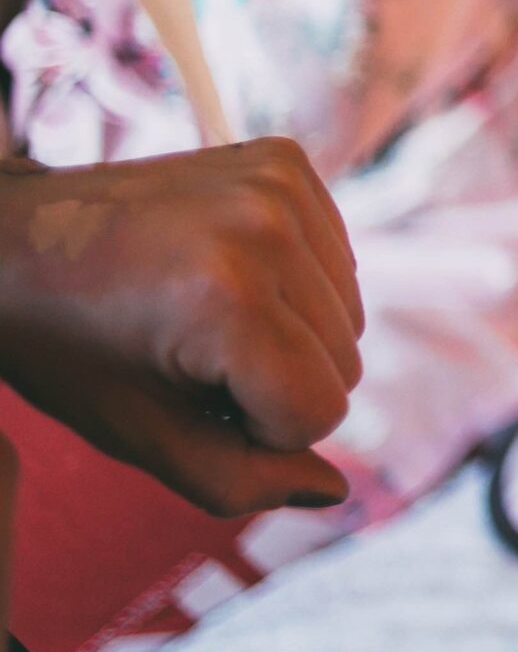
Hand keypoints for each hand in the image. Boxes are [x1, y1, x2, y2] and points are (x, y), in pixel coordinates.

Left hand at [0, 137, 364, 516]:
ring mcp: (279, 186)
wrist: (11, 239)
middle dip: (280, 382)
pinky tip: (233, 276)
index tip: (190, 399)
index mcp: (226, 302)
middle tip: (193, 358)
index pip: (321, 413)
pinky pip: (338, 261)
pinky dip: (298, 283)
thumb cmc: (68, 347)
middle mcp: (265, 230)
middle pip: (345, 364)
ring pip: (349, 316)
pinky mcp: (284, 161)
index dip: (259, 430)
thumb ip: (243, 481)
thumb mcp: (142, 435)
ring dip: (294, 335)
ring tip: (210, 317)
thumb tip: (334, 490)